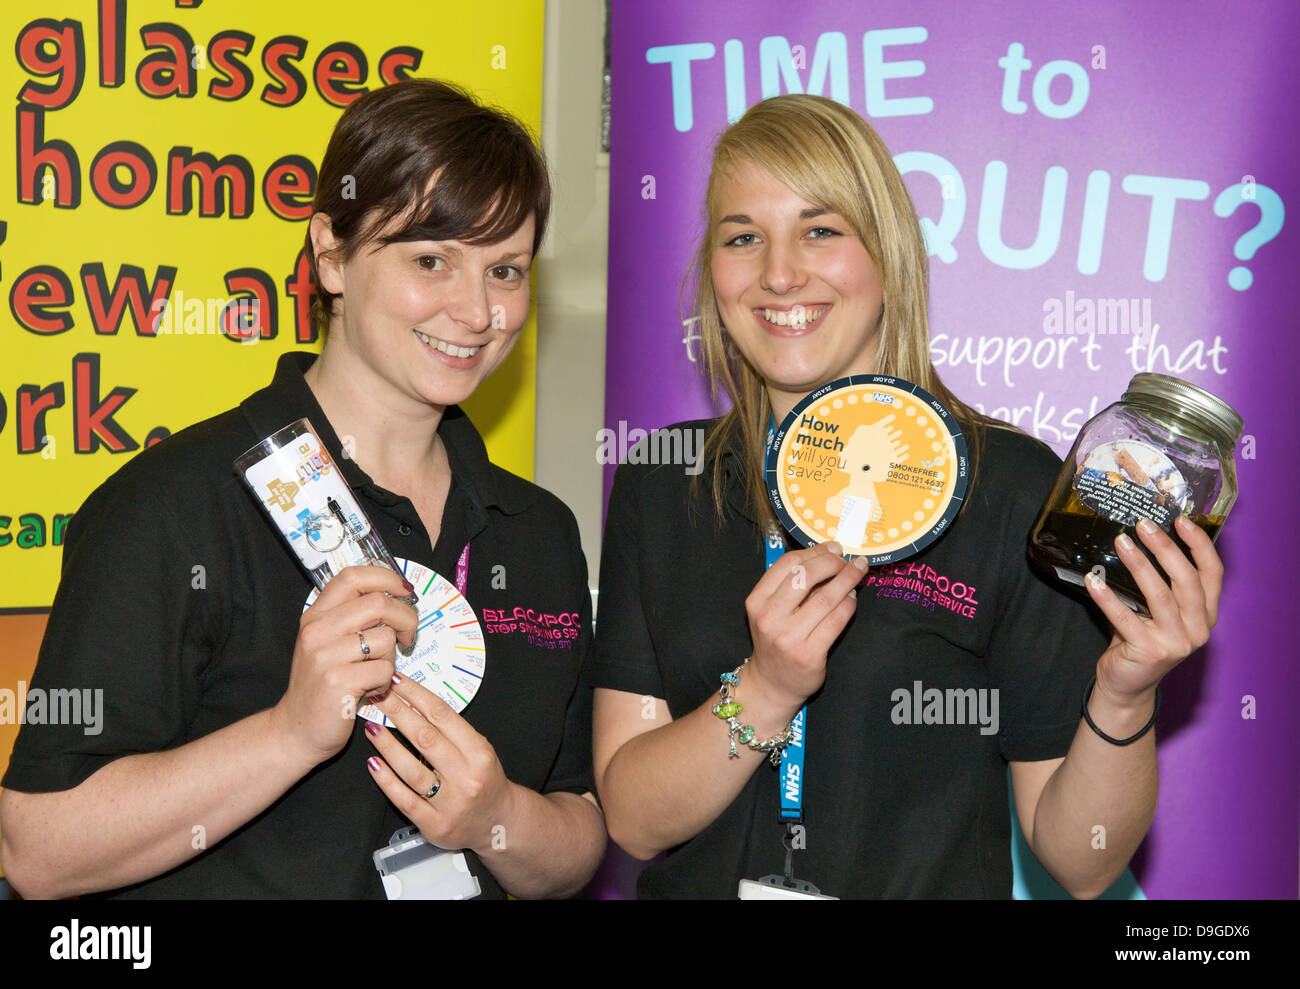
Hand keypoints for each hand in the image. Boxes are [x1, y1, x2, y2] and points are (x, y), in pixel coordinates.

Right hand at [269, 566, 417, 766]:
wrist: (295, 730)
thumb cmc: (321, 685)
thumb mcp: (326, 642)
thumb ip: (352, 617)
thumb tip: (397, 594)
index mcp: (316, 615)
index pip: (354, 576)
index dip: (386, 578)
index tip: (405, 591)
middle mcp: (317, 631)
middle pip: (379, 603)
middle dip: (406, 618)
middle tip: (407, 637)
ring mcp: (325, 656)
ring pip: (386, 639)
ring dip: (391, 658)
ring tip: (374, 672)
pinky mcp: (338, 682)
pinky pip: (385, 670)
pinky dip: (386, 682)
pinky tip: (369, 690)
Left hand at [365, 672, 513, 853]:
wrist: (498, 822)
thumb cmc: (485, 780)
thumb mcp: (480, 751)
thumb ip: (453, 732)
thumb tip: (416, 703)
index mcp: (479, 753)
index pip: (443, 716)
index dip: (417, 695)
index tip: (398, 682)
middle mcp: (466, 777)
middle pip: (425, 738)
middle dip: (398, 713)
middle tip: (378, 696)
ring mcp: (449, 803)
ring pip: (411, 769)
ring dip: (387, 746)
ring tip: (372, 727)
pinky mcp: (433, 824)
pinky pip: (404, 799)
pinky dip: (386, 779)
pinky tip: (373, 763)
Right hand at [744, 541, 864, 712]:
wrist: (772, 684)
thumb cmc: (775, 640)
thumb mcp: (770, 611)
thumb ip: (791, 586)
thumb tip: (828, 556)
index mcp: (756, 601)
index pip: (787, 564)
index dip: (814, 552)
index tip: (833, 548)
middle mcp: (769, 618)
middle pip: (806, 576)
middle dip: (833, 563)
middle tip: (848, 560)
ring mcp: (789, 638)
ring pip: (826, 598)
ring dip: (847, 580)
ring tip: (857, 573)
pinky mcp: (809, 654)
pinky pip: (836, 620)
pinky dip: (849, 604)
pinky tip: (853, 598)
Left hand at [1086, 515, 1222, 704]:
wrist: (1128, 685)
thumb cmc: (1141, 638)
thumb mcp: (1159, 611)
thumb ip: (1161, 584)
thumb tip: (1138, 539)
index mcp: (1206, 614)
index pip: (1212, 573)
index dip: (1200, 545)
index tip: (1181, 520)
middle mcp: (1198, 628)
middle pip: (1188, 581)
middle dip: (1166, 548)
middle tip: (1143, 525)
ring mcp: (1176, 642)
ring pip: (1160, 596)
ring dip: (1139, 564)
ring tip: (1120, 541)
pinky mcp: (1149, 652)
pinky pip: (1124, 618)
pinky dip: (1107, 597)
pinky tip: (1092, 579)